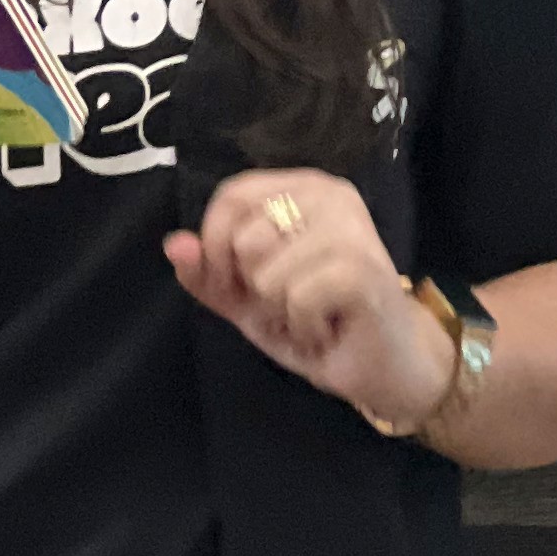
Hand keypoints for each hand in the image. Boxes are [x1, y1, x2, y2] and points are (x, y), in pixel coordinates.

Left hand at [164, 172, 454, 433]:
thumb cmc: (318, 322)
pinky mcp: (362, 267)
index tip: (235, 284)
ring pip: (266, 273)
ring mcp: (350, 228)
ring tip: (314, 316)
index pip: (232, 196)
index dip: (216, 247)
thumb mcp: (248, 298)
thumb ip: (208, 272)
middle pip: (243, 238)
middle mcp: (330, 195)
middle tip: (292, 303)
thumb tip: (173, 245)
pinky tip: (328, 329)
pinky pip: (295, 298)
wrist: (383, 367)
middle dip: (254, 288)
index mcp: (303, 189)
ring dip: (282, 311)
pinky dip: (303, 327)